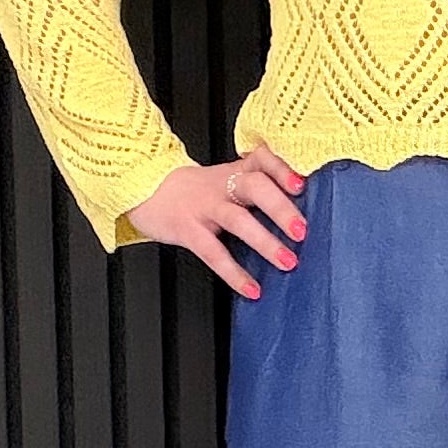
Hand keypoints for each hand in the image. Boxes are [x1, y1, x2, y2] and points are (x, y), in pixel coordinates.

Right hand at [127, 144, 307, 295]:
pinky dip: (234, 273)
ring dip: (265, 242)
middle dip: (281, 208)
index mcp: (235, 171)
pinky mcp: (188, 230)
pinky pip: (213, 252)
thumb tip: (298, 205)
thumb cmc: (194, 190)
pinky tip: (251, 289)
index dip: (281, 168)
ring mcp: (204, 207)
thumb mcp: (225, 177)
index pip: (261, 159)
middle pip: (254, 186)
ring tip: (287, 261)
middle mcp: (222, 186)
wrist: (145, 189)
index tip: (301, 184)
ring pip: (237, 219)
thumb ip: (256, 182)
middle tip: (301, 230)